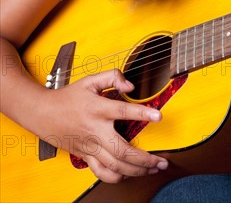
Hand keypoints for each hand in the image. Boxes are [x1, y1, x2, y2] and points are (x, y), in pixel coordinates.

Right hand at [41, 69, 167, 182]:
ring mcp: (90, 147)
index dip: (142, 113)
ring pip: (115, 167)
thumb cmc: (69, 96)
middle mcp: (95, 131)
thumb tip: (131, 86)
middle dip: (145, 159)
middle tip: (162, 160)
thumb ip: (112, 77)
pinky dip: (117, 177)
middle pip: (122, 151)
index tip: (159, 116)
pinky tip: (130, 174)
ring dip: (137, 171)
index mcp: (98, 109)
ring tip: (153, 169)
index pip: (123, 111)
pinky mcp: (85, 156)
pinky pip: (102, 173)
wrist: (43, 113)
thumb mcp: (90, 80)